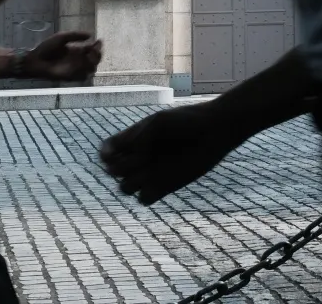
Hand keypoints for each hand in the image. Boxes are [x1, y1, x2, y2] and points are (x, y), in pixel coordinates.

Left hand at [20, 31, 101, 81]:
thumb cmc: (46, 48)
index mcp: (77, 51)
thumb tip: (91, 35)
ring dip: (93, 63)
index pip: (93, 49)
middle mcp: (78, 61)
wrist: (35, 60)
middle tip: (94, 50)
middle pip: (95, 60)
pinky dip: (85, 71)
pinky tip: (81, 64)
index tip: (99, 41)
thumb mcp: (62, 37)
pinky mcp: (70, 77)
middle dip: (98, 55)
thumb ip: (76, 35)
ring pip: (92, 69)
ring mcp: (75, 69)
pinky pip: (82, 77)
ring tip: (89, 56)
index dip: (98, 46)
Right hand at [100, 102, 243, 204]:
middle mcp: (140, 158)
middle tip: (142, 157)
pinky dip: (146, 193)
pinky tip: (160, 181)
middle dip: (121, 167)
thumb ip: (138, 140)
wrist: (214, 130)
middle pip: (112, 172)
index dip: (106, 154)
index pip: (107, 152)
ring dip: (131, 182)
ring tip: (150, 169)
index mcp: (134, 139)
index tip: (115, 151)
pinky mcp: (165, 187)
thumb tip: (133, 163)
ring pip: (125, 188)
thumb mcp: (157, 123)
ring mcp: (151, 173)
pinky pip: (144, 199)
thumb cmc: (187, 121)